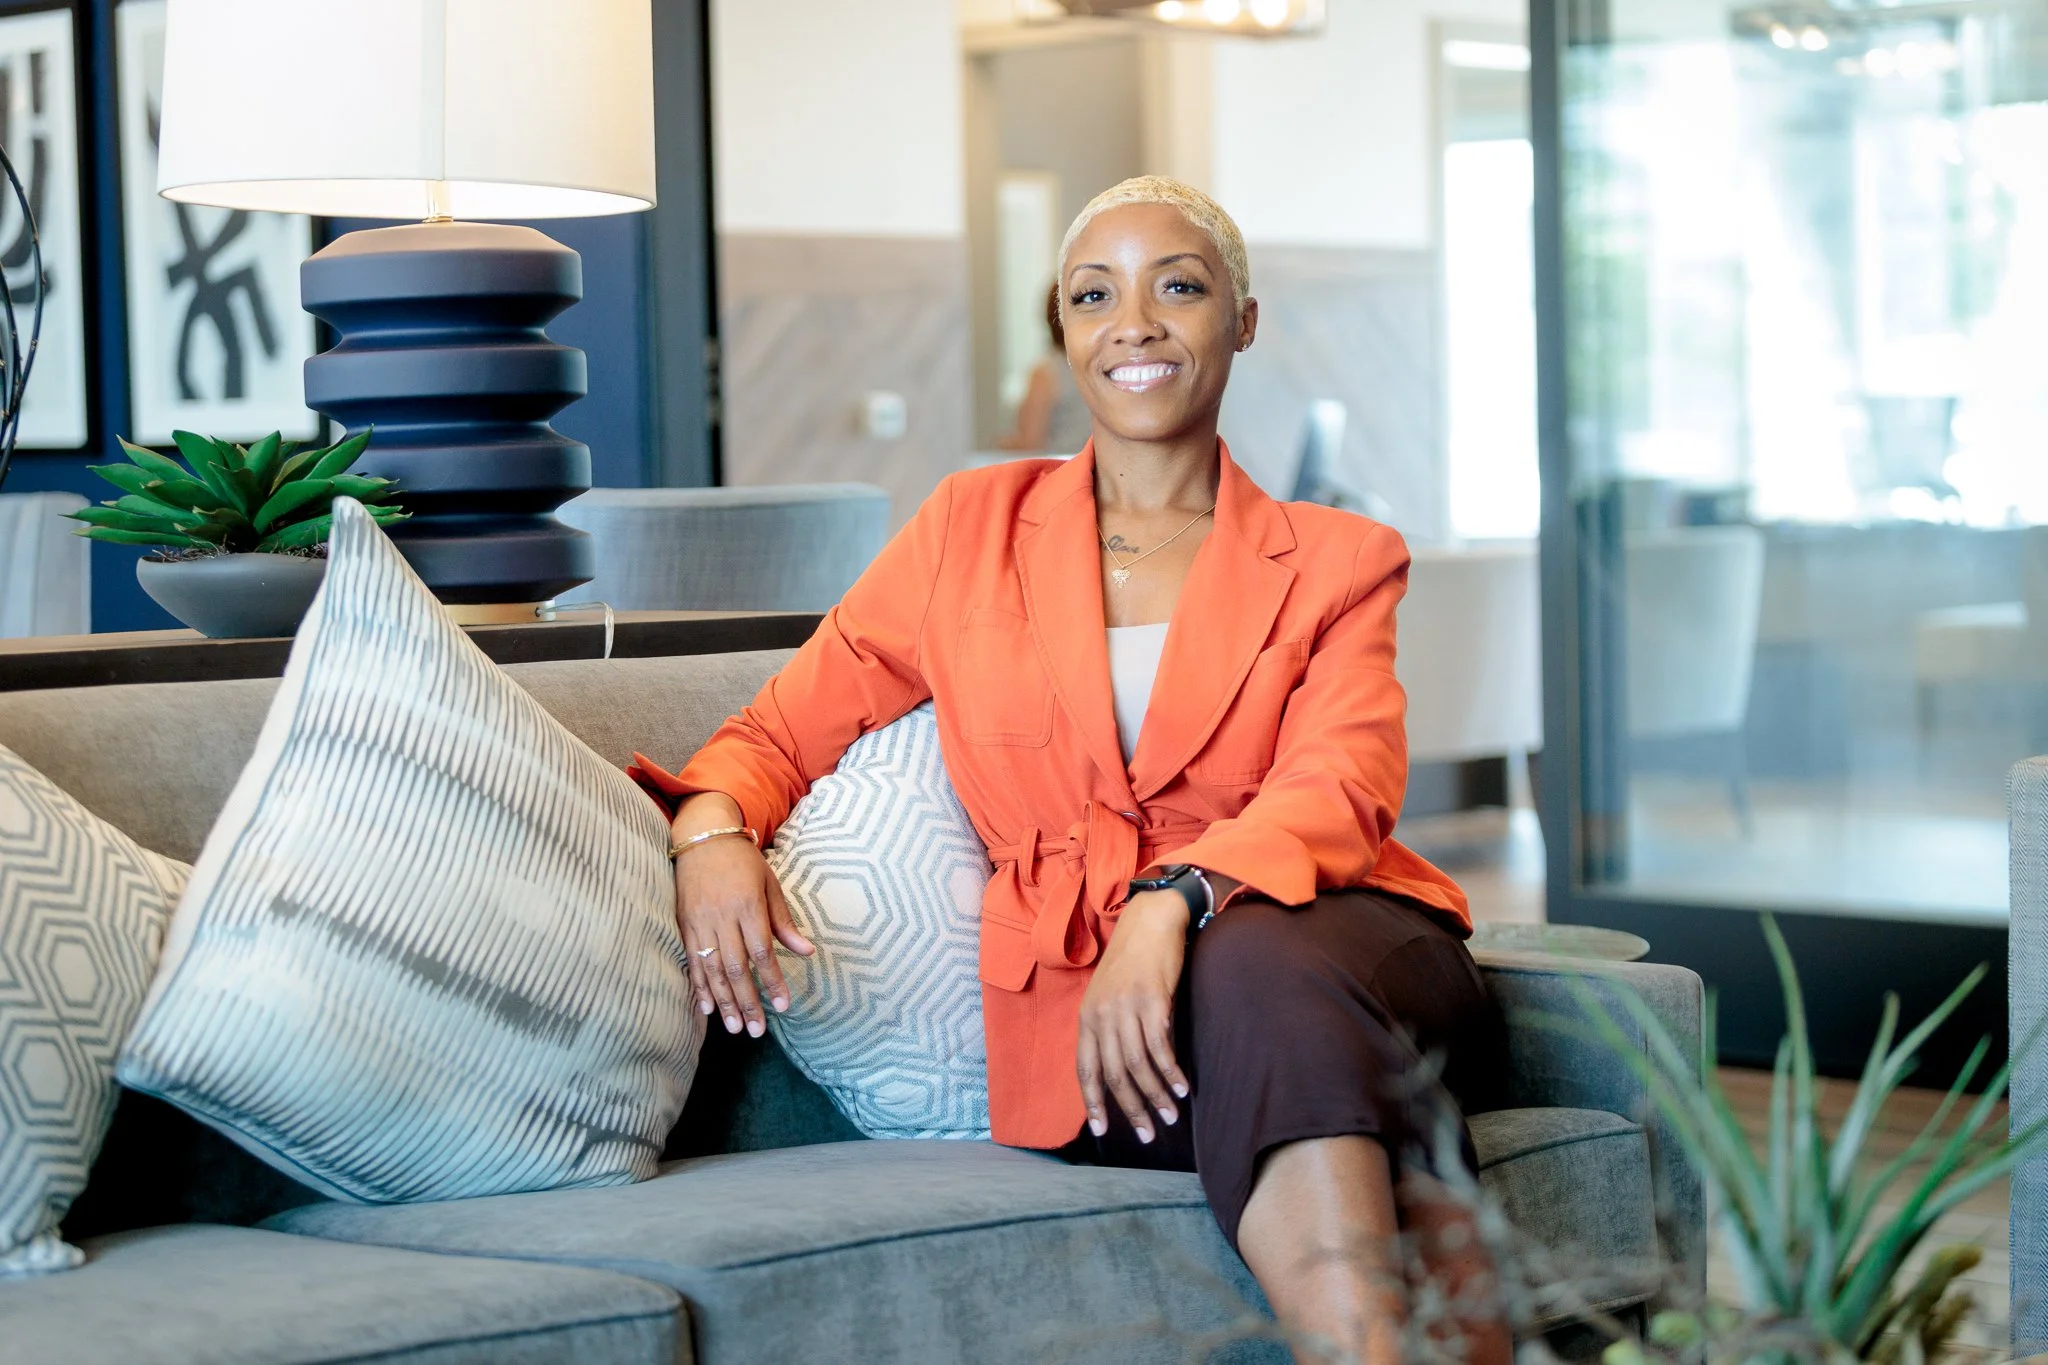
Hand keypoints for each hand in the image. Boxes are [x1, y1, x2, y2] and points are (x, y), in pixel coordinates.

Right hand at [672, 793, 813, 1035]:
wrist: (702, 838)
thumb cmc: (743, 861)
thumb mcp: (770, 885)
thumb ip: (784, 923)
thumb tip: (807, 952)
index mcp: (749, 906)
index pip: (763, 953)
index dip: (772, 982)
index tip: (782, 1007)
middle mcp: (722, 917)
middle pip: (736, 969)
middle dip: (748, 1003)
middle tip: (756, 1031)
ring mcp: (699, 923)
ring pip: (712, 970)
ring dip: (724, 1002)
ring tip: (735, 1028)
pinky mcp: (683, 925)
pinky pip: (691, 962)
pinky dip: (699, 987)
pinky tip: (707, 1009)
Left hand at [1076, 889, 1190, 1143]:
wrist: (1150, 922)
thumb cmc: (1133, 962)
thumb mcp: (1110, 996)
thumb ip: (1111, 1030)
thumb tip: (1123, 1071)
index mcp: (1087, 1017)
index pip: (1086, 1070)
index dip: (1094, 1102)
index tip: (1103, 1131)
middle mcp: (1102, 1015)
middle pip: (1114, 1074)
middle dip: (1131, 1108)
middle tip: (1148, 1134)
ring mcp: (1126, 1008)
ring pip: (1138, 1065)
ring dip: (1156, 1096)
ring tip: (1171, 1116)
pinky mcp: (1152, 1000)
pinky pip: (1161, 1047)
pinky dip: (1171, 1072)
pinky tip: (1182, 1087)